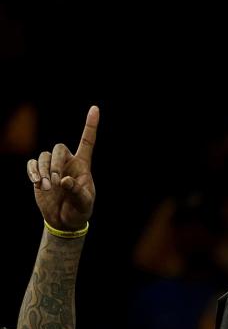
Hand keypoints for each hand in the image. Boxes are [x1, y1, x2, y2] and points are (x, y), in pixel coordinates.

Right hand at [26, 106, 98, 230]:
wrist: (64, 220)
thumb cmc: (80, 210)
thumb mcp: (84, 204)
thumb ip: (77, 192)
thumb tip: (64, 180)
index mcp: (83, 166)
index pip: (87, 142)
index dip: (90, 126)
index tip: (95, 108)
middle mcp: (67, 162)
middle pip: (58, 148)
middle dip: (55, 163)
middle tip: (56, 182)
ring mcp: (52, 167)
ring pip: (43, 156)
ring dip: (43, 170)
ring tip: (46, 187)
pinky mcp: (39, 173)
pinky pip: (32, 164)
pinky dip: (32, 171)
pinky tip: (37, 182)